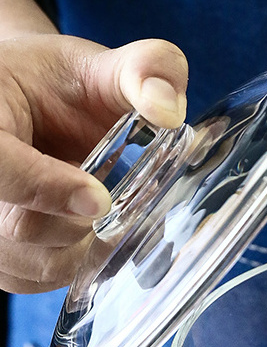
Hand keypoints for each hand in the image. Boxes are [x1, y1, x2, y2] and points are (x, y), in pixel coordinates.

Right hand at [0, 34, 187, 292]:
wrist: (29, 111)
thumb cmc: (55, 87)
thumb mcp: (95, 65)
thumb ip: (142, 70)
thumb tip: (170, 109)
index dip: (47, 189)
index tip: (99, 200)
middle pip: (22, 229)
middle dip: (84, 226)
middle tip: (129, 210)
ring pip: (35, 265)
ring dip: (90, 253)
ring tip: (119, 222)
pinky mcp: (4, 259)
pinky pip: (40, 281)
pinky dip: (82, 269)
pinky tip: (104, 241)